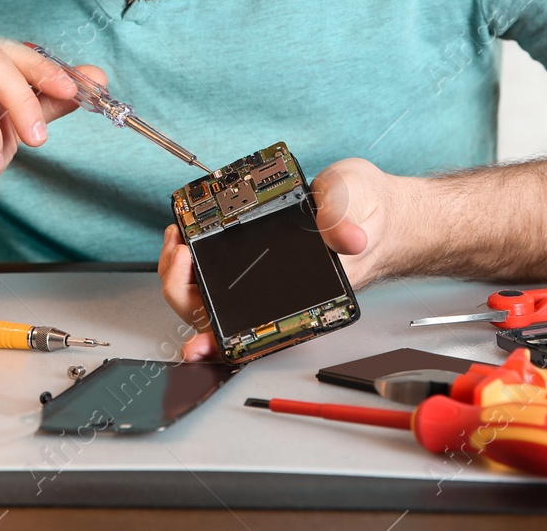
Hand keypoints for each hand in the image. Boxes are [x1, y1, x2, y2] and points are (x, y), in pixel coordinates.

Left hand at [157, 157, 400, 360]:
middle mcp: (276, 294)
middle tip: (182, 252)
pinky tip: (182, 238)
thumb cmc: (366, 214)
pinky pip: (210, 268)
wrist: (369, 204)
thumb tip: (347, 238)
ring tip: (177, 241)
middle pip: (216, 313)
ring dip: (180, 273)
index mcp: (305, 297)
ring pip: (206, 294)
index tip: (197, 343)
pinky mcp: (248, 256)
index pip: (257, 331)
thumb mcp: (359, 208)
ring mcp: (259, 278)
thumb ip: (347, 222)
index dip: (222, 343)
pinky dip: (188, 258)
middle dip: (184, 288)